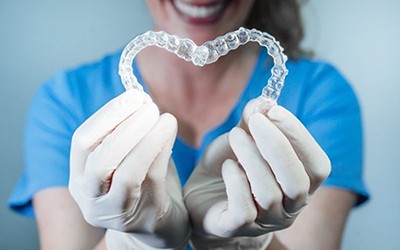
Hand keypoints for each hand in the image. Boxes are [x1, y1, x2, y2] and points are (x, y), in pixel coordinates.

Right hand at [69, 89, 188, 248]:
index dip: (107, 116)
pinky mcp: (143, 217)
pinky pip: (152, 179)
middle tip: (149, 105)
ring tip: (165, 117)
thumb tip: (142, 100)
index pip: (82, 143)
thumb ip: (127, 134)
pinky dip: (161, 150)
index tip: (133, 96)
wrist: (156, 225)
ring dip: (146, 139)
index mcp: (80, 177)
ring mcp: (115, 212)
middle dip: (125, 127)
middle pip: (99, 161)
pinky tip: (170, 132)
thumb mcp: (125, 158)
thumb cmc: (141, 184)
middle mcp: (90, 198)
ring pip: (126, 174)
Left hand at [183, 97, 330, 248]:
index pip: (317, 165)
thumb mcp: (243, 139)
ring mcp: (265, 222)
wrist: (201, 195)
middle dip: (278, 146)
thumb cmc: (230, 166)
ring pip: (270, 194)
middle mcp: (289, 207)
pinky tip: (228, 166)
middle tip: (255, 120)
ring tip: (235, 136)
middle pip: (298, 183)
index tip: (274, 110)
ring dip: (252, 158)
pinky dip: (236, 182)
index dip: (299, 136)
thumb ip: (254, 122)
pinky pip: (245, 210)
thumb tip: (262, 102)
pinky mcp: (238, 228)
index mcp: (300, 184)